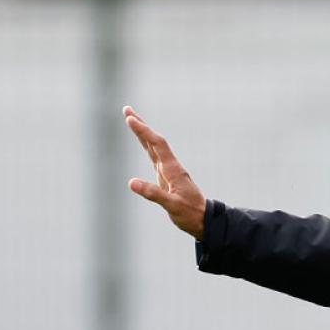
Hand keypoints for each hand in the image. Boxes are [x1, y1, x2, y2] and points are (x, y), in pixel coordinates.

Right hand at [124, 106, 206, 238]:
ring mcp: (168, 171)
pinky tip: (143, 142)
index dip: (144, 131)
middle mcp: (170, 167)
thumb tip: (132, 183)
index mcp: (172, 170)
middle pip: (154, 140)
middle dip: (140, 125)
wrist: (203, 219)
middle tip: (126, 109)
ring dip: (142, 133)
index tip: (130, 119)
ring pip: (153, 147)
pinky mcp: (166, 177)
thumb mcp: (172, 206)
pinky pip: (154, 156)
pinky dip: (147, 146)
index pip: (156, 145)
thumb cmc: (190, 213)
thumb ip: (153, 194)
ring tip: (131, 119)